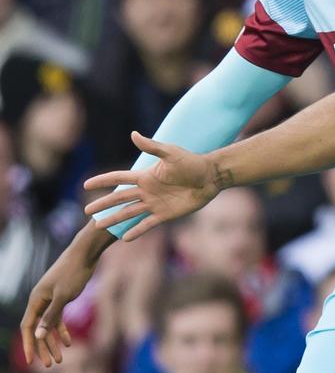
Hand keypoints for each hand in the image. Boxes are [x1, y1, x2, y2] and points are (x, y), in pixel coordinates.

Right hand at [20, 226, 113, 366]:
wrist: (85, 254)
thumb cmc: (73, 273)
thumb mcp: (63, 296)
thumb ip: (51, 316)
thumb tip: (37, 335)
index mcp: (36, 300)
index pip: (27, 327)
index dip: (28, 345)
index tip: (31, 361)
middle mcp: (40, 301)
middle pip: (37, 329)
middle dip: (43, 348)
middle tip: (50, 365)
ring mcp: (50, 299)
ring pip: (48, 326)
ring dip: (52, 342)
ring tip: (60, 359)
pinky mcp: (61, 297)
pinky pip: (58, 318)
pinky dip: (62, 330)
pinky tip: (68, 343)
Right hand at [83, 132, 222, 237]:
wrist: (210, 177)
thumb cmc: (192, 162)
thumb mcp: (171, 153)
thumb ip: (152, 146)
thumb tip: (133, 134)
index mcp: (145, 176)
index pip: (119, 178)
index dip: (103, 181)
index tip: (85, 184)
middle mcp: (147, 191)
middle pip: (120, 198)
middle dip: (103, 205)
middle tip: (87, 212)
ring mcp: (155, 203)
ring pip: (129, 213)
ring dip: (115, 219)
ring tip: (99, 227)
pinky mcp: (165, 214)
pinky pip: (147, 224)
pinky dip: (136, 230)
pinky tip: (124, 238)